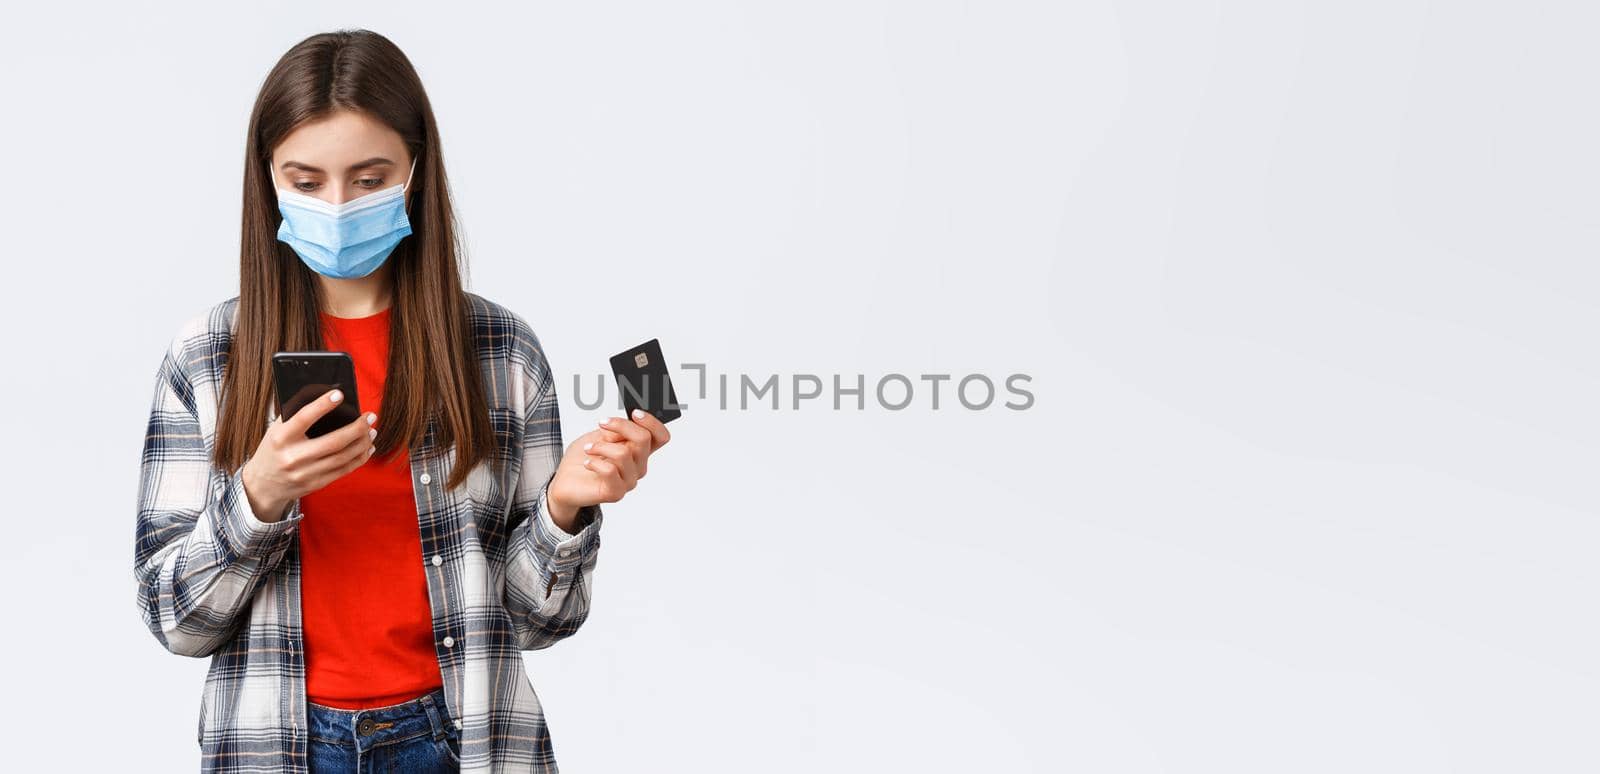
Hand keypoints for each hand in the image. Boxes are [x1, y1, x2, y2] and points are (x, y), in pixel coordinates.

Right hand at [241, 388, 377, 521]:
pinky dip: (359, 457)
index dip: (322, 405)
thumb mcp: (276, 429)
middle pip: (333, 442)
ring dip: (362, 442)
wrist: (263, 485)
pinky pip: (343, 470)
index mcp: (281, 438)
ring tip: (372, 430)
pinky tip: (367, 447)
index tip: (340, 394)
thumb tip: (322, 392)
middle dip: (357, 428)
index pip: (303, 418)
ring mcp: (305, 473)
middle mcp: (293, 457)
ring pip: (342, 457)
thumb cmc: (274, 449)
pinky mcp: (316, 484)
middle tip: (370, 416)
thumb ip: (295, 413)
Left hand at [546, 409, 670, 530]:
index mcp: (639, 450)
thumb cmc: (583, 457)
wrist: (565, 481)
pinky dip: (595, 463)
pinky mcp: (616, 493)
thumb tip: (626, 423)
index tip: (634, 413)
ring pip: (623, 453)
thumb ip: (615, 431)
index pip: (660, 436)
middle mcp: (638, 466)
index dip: (652, 423)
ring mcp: (629, 480)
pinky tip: (588, 463)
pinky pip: (610, 471)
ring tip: (588, 449)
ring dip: (600, 446)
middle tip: (602, 423)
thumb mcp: (599, 435)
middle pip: (644, 439)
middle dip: (621, 426)